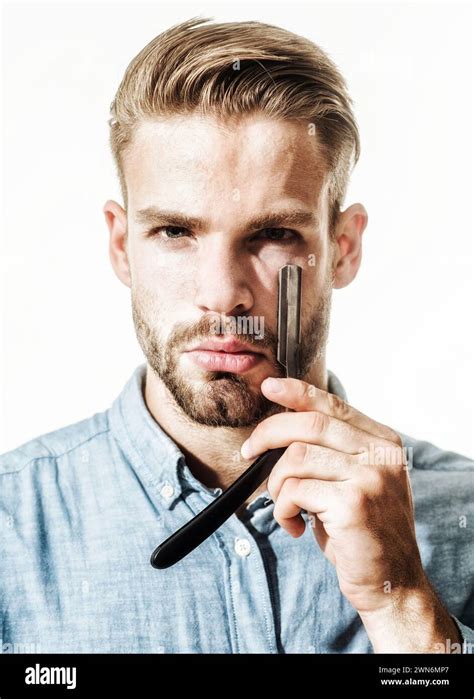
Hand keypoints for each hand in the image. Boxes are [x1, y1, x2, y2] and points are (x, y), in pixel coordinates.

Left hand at [240, 377, 460, 651]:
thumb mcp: (354, 481)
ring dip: (276, 484)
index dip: (297, 393)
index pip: (333, 405)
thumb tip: (281, 428)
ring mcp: (369, 477)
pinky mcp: (353, 504)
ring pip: (296, 458)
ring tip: (284, 506)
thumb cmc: (363, 532)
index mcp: (382, 442)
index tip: (269, 386)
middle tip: (249, 452)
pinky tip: (294, 526)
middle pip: (309, 424)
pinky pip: (295, 491)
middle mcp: (380, 454)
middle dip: (268, 434)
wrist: (393, 582)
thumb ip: (331, 452)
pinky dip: (282, 509)